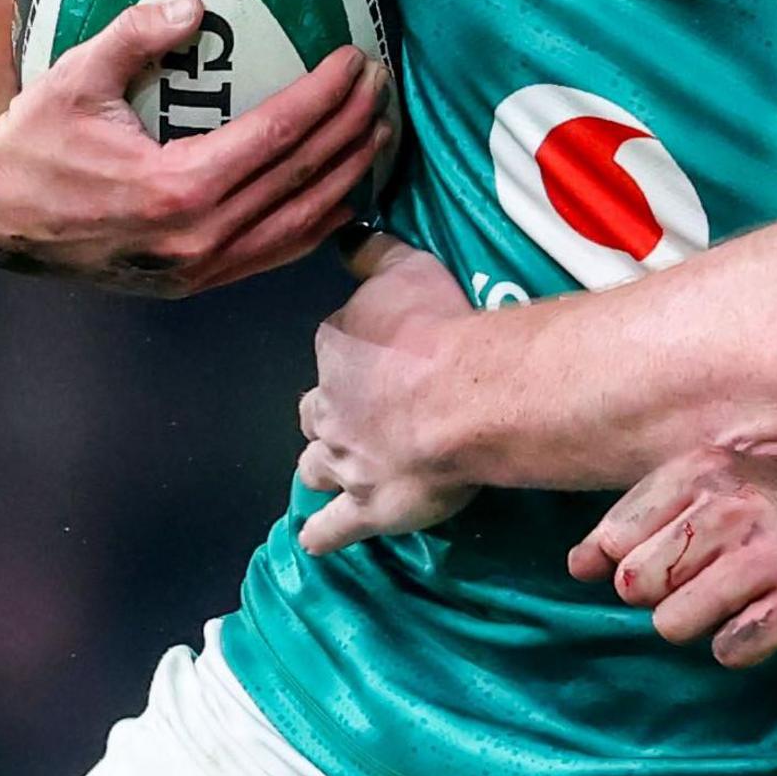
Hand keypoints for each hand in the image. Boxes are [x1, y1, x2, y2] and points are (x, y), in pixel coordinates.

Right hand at [0, 0, 392, 294]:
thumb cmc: (34, 138)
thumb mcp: (76, 75)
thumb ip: (136, 35)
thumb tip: (196, 4)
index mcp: (176, 186)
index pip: (278, 133)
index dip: (326, 95)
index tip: (358, 60)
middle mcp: (198, 236)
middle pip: (302, 177)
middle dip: (352, 128)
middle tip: (384, 86)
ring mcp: (200, 268)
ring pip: (300, 224)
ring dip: (349, 176)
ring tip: (380, 133)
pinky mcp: (195, 282)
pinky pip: (274, 254)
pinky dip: (318, 224)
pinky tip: (345, 194)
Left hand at [296, 236, 484, 552]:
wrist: (462, 396)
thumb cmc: (439, 327)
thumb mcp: (406, 267)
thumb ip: (372, 254)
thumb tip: (344, 237)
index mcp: (337, 349)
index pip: (334, 346)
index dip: (353, 351)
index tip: (381, 354)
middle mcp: (330, 408)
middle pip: (314, 413)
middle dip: (328, 414)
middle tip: (358, 414)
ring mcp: (345, 463)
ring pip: (314, 469)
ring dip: (322, 468)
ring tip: (336, 470)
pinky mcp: (366, 509)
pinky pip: (329, 529)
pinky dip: (320, 534)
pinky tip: (316, 538)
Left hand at [566, 452, 776, 667]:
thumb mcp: (715, 493)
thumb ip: (640, 523)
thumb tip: (576, 567)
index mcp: (704, 468)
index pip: (614, 539)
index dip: (635, 563)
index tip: (677, 558)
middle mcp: (734, 503)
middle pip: (636, 586)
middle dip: (666, 595)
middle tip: (718, 578)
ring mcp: (770, 552)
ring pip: (672, 623)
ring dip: (703, 623)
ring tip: (744, 597)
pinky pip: (728, 649)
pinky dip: (743, 645)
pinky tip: (773, 615)